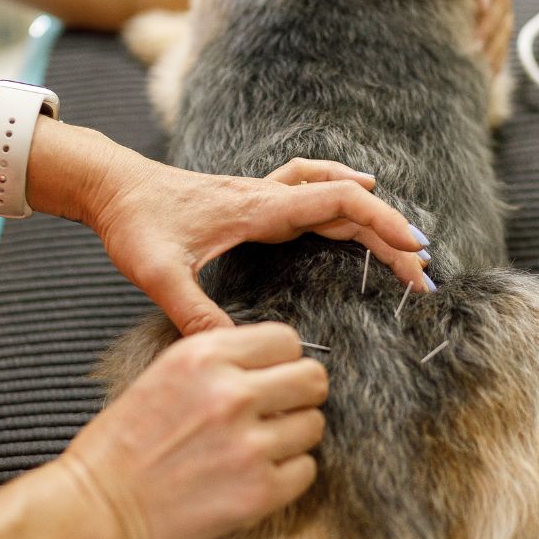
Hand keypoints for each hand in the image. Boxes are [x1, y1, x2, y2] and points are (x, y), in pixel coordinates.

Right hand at [60, 323, 324, 538]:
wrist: (96, 506)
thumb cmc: (126, 441)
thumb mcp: (169, 370)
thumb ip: (225, 357)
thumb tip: (279, 358)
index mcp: (206, 355)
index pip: (287, 339)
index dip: (283, 359)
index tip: (274, 374)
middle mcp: (231, 393)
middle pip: (313, 377)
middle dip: (301, 392)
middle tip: (281, 408)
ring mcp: (248, 445)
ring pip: (314, 424)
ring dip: (294, 435)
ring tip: (261, 445)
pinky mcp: (257, 492)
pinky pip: (306, 470)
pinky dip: (288, 474)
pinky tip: (257, 474)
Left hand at [88, 152, 431, 336]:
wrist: (114, 187)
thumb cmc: (135, 224)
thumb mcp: (157, 272)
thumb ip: (192, 311)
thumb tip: (230, 351)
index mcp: (259, 208)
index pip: (336, 204)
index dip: (381, 224)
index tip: (415, 250)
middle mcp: (270, 195)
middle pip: (348, 204)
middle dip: (391, 234)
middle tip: (423, 271)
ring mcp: (266, 194)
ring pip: (335, 195)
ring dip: (373, 215)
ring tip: (406, 242)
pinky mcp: (257, 199)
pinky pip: (314, 187)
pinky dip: (344, 190)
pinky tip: (357, 194)